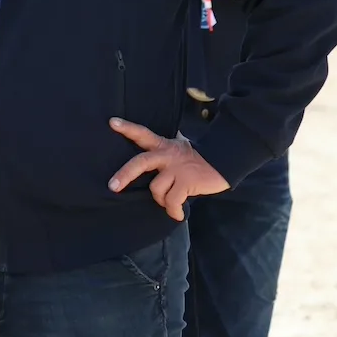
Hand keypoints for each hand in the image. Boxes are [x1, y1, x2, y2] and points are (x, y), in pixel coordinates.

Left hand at [107, 117, 229, 219]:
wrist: (224, 162)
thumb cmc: (196, 159)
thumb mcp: (177, 149)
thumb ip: (163, 150)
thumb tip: (147, 154)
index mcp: (163, 145)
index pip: (142, 134)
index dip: (127, 128)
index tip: (112, 122)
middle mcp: (166, 155)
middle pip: (141, 163)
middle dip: (125, 175)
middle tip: (113, 186)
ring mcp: (176, 169)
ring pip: (156, 188)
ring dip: (161, 200)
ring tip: (169, 203)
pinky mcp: (187, 182)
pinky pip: (173, 201)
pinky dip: (173, 211)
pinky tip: (177, 214)